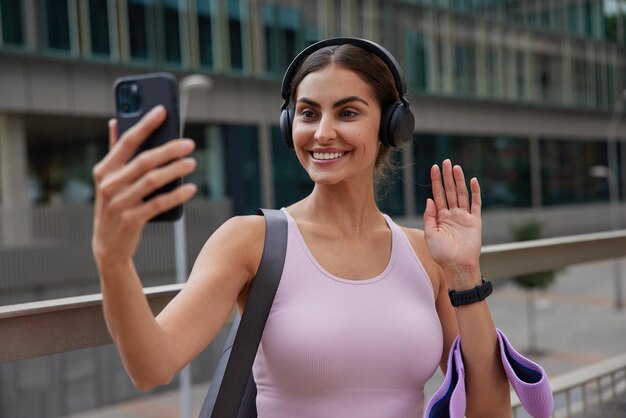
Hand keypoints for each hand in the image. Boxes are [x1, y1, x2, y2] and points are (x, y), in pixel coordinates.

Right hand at [92, 105, 196, 264]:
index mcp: (104, 169)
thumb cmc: (114, 204)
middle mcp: (109, 184)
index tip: (162, 110)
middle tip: (189, 143)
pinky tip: (191, 188)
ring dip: (175, 170)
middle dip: (169, 150)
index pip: (127, 142)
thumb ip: (115, 150)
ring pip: (153, 181)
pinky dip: (176, 195)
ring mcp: (119, 203)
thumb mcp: (109, 179)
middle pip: (144, 161)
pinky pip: (159, 204)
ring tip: (193, 163)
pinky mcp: (131, 220)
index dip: (145, 125)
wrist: (108, 245)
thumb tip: (116, 121)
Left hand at [423, 159, 481, 288]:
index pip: (437, 195)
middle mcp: (452, 215)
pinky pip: (475, 204)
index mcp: (440, 217)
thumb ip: (429, 216)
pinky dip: (475, 192)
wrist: (457, 266)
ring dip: (459, 180)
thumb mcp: (430, 234)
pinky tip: (472, 180)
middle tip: (446, 161)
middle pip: (449, 191)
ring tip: (456, 167)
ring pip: (461, 194)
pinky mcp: (475, 221)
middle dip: (447, 176)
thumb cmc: (442, 254)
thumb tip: (429, 199)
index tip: (434, 168)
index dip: (436, 181)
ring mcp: (464, 217)